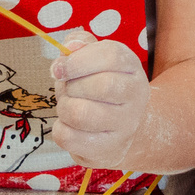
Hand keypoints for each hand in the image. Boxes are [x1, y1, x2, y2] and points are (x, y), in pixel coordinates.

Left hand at [49, 32, 153, 168]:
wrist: (128, 128)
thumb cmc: (102, 88)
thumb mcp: (96, 60)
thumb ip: (81, 45)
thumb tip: (70, 47)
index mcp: (131, 67)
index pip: (111, 56)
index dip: (78, 60)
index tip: (59, 68)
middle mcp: (135, 95)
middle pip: (100, 86)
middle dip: (71, 87)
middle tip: (68, 90)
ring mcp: (125, 125)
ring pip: (81, 114)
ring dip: (64, 108)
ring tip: (69, 107)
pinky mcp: (108, 149)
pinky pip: (70, 137)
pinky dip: (61, 129)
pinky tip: (70, 126)